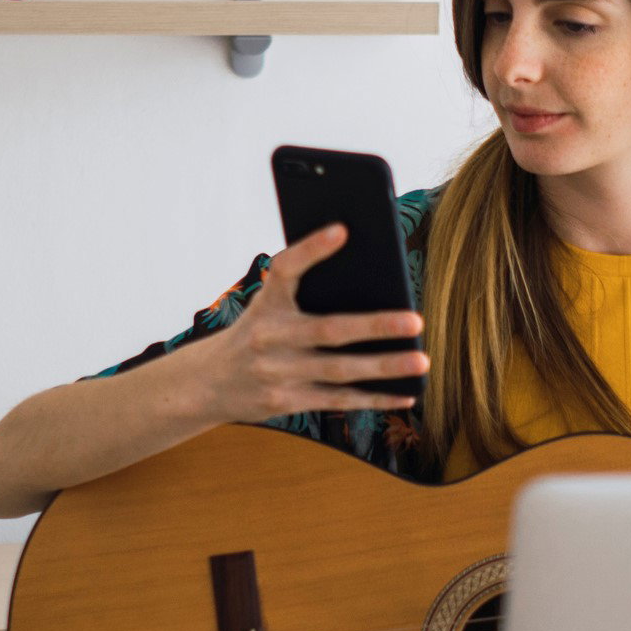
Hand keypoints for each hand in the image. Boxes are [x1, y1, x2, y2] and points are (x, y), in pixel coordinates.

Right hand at [194, 222, 428, 421]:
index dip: (311, 249)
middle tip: (416, 321)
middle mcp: (269, 337)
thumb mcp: (269, 304)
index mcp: (266, 302)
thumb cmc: (256, 333)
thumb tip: (371, 279)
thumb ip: (306, 290)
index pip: (285, 269)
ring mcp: (278, 373)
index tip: (342, 229)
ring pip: (340, 371)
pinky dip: (375, 398)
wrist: (210, 382)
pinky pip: (338, 400)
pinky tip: (406, 392)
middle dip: (375, 326)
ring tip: (421, 360)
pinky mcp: (287, 401)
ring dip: (384, 367)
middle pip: (328, 330)